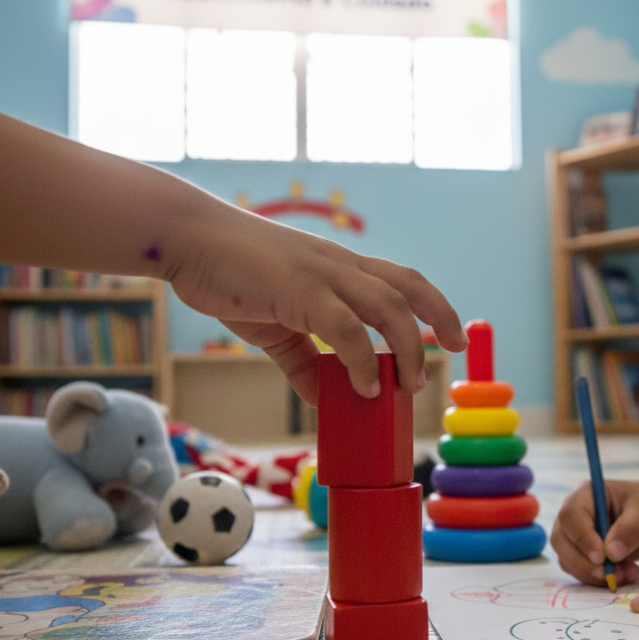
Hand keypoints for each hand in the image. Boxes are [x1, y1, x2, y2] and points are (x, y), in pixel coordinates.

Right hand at [168, 206, 466, 404]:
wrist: (187, 241)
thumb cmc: (229, 276)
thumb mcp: (272, 326)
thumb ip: (301, 361)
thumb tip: (323, 398)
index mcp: (337, 269)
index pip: (399, 281)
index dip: (431, 306)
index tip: (448, 336)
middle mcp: (338, 266)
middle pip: (408, 287)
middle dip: (438, 318)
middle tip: (451, 352)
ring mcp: (321, 274)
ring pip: (387, 306)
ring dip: (407, 348)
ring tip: (408, 385)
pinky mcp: (297, 289)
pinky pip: (344, 327)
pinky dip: (361, 359)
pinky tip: (363, 388)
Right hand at [550, 476, 638, 587]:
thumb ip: (630, 530)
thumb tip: (611, 554)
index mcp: (585, 495)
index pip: (570, 517)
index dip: (581, 539)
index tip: (601, 558)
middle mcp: (575, 515)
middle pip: (561, 542)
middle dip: (583, 564)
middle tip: (610, 575)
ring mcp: (577, 536)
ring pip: (568, 561)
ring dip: (594, 575)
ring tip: (628, 573)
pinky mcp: (585, 554)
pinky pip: (582, 572)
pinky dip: (602, 581)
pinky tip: (627, 574)